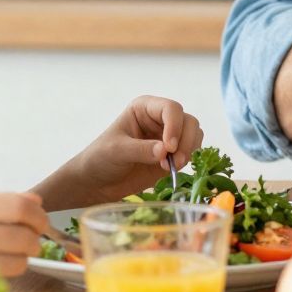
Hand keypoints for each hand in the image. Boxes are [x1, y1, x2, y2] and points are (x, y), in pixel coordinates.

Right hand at [0, 191, 52, 291]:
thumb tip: (36, 200)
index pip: (19, 206)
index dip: (39, 215)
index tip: (41, 222)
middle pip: (24, 235)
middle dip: (33, 240)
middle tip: (28, 243)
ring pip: (19, 260)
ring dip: (20, 261)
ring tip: (3, 258)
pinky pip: (3, 279)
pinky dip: (3, 277)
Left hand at [67, 96, 204, 205]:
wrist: (97, 182)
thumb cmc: (100, 159)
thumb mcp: (116, 151)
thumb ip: (141, 150)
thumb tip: (165, 151)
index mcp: (145, 108)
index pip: (171, 109)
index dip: (175, 126)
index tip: (169, 148)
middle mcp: (160, 119)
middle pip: (188, 121)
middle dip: (186, 141)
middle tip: (176, 162)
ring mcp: (169, 136)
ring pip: (194, 135)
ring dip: (189, 151)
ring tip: (172, 167)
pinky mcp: (173, 154)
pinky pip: (191, 151)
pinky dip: (187, 160)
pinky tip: (170, 170)